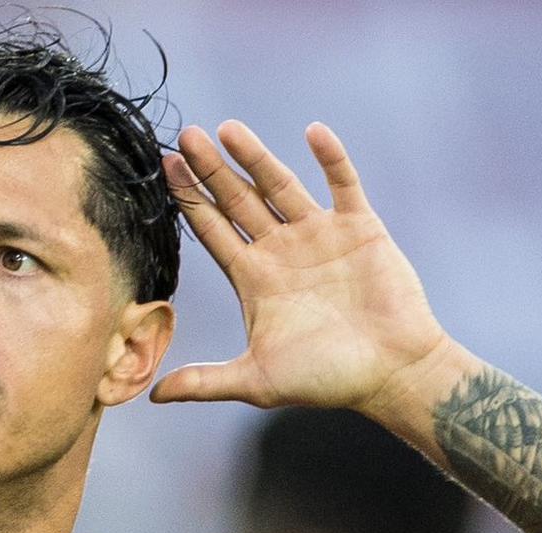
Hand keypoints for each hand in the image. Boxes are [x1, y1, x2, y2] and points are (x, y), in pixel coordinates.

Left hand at [151, 121, 453, 416]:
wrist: (389, 373)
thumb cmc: (324, 380)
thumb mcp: (254, 381)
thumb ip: (204, 382)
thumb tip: (152, 396)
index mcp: (254, 279)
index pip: (213, 231)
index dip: (189, 201)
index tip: (166, 168)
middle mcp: (281, 252)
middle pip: (238, 200)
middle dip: (211, 170)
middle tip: (185, 134)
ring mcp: (319, 236)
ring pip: (280, 185)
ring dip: (255, 156)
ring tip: (227, 128)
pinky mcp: (360, 229)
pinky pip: (343, 183)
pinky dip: (330, 158)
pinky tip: (312, 132)